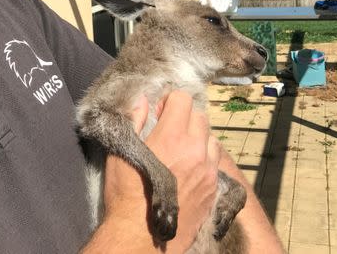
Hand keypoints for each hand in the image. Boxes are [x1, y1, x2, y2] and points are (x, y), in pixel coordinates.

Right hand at [103, 91, 220, 252]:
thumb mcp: (121, 152)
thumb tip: (143, 99)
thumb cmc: (125, 194)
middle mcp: (196, 150)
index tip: (158, 115)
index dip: (169, 102)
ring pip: (211, 140)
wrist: (140, 237)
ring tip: (180, 153)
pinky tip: (186, 172)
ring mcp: (208, 171)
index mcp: (172, 137)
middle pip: (200, 116)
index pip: (183, 99)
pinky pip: (214, 163)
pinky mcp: (213, 190)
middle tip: (167, 132)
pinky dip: (203, 160)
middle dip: (184, 118)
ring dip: (197, 139)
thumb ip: (134, 121)